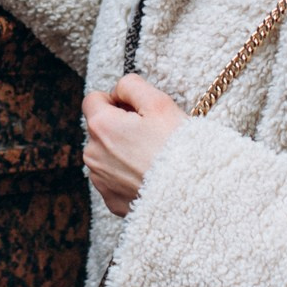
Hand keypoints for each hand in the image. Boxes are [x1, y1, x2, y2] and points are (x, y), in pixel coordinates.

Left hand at [80, 75, 186, 217]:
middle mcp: (93, 155)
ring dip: (124, 152)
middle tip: (152, 134)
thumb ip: (131, 85)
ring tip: (153, 157)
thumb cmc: (178, 149)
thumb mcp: (159, 103)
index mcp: (101, 127)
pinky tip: (151, 177)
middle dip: (121, 127)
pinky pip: (115, 180)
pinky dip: (129, 176)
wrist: (193, 195)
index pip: (93, 99)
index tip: (137, 110)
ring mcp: (101, 181)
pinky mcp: (112, 201)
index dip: (116, 99)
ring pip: (107, 155)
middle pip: (101, 129)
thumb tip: (118, 89)